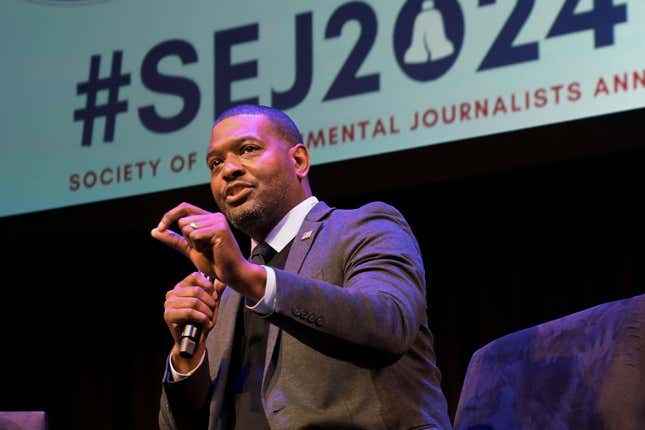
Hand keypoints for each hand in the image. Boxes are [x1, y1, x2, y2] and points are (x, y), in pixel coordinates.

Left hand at [151, 202, 266, 299]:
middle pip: (182, 220)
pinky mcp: (219, 229)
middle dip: (186, 238)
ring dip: (194, 244)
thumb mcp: (190, 249)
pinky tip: (212, 251)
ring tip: (209, 250)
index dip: (169, 216)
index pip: (183, 208)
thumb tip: (154, 231)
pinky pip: (195, 235)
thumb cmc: (215, 263)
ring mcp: (218, 221)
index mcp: (209, 217)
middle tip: (203, 249)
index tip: (160, 229)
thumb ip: (174, 239)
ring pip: (188, 228)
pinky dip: (199, 247)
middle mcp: (214, 216)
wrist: (232, 274)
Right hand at [163, 272, 224, 371]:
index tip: (215, 297)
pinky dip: (202, 318)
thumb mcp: (211, 304)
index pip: (195, 276)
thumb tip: (222, 281)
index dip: (208, 286)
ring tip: (209, 318)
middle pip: (196, 290)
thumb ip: (216, 291)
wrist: (194, 341)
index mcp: (181, 287)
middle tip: (212, 311)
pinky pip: (189, 312)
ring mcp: (168, 304)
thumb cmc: (201, 322)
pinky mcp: (168, 315)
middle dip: (209, 302)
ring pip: (194, 302)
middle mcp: (172, 293)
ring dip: (206, 312)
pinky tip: (205, 324)